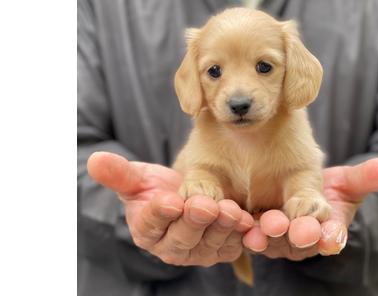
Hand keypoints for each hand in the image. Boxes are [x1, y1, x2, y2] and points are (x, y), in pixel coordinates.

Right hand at [86, 152, 253, 266]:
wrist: (188, 196)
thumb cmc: (159, 188)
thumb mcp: (139, 179)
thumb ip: (120, 174)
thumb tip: (94, 160)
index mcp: (148, 231)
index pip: (151, 224)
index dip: (159, 213)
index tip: (168, 200)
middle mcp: (172, 247)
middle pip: (183, 237)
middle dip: (194, 221)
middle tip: (203, 205)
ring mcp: (199, 252)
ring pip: (211, 243)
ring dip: (221, 227)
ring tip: (229, 209)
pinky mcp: (223, 250)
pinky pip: (234, 245)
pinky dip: (243, 235)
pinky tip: (249, 221)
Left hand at [241, 158, 377, 259]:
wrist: (292, 188)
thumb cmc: (326, 189)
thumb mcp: (349, 181)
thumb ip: (371, 176)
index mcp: (328, 228)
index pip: (332, 235)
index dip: (332, 236)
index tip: (332, 237)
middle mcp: (303, 239)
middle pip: (300, 241)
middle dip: (299, 237)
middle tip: (295, 230)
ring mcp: (277, 239)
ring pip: (272, 241)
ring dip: (267, 236)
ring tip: (262, 227)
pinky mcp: (252, 232)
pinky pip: (246, 233)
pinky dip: (241, 228)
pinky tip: (235, 218)